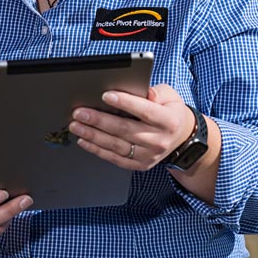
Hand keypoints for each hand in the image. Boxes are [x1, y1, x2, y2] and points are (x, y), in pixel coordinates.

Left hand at [67, 84, 195, 169]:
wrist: (181, 138)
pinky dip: (97, 149)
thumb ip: (157, 92)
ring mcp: (148, 155)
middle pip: (125, 130)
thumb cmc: (170, 111)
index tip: (105, 95)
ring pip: (116, 146)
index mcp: (168, 121)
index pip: (145, 111)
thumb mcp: (170, 96)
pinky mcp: (139, 164)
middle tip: (79, 112)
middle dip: (99, 120)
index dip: (125, 103)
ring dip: (93, 135)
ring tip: (76, 125)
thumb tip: (144, 92)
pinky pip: (115, 158)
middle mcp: (159, 140)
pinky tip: (83, 140)